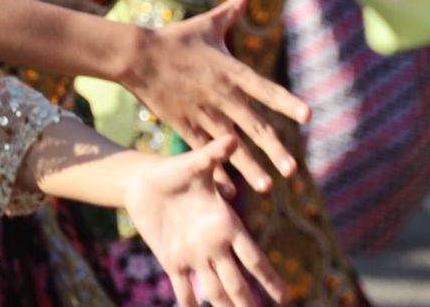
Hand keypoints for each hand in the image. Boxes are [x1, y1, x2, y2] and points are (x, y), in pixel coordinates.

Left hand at [123, 139, 286, 306]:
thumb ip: (213, 156)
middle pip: (237, 280)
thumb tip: (233, 138)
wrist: (145, 182)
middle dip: (249, 300)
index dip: (268, 276)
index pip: (252, 256)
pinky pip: (183, 288)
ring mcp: (194, 255)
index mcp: (226, 224)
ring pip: (215, 289)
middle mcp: (215, 245)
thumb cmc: (175, 170)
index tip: (285, 296)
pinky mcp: (172, 259)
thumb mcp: (194, 164)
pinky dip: (189, 304)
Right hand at [130, 0, 310, 192]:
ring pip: (231, 146)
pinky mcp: (186, 126)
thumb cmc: (176, 38)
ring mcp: (203, 114)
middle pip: (253, 126)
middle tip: (293, 170)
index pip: (265, 89)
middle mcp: (221, 96)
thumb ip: (230, 10)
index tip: (307, 115)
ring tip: (268, 188)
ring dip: (250, 168)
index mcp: (231, 71)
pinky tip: (230, 190)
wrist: (137, 56)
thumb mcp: (207, 23)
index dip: (286, 101)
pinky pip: (205, 152)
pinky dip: (217, 170)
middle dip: (274, 149)